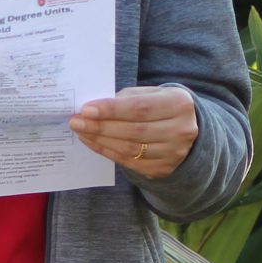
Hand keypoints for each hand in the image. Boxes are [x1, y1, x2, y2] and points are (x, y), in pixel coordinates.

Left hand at [71, 86, 197, 181]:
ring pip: (130, 148)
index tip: (86, 109)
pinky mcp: (163, 169)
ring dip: (101, 140)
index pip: (140, 108)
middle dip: (101, 126)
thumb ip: (125, 99)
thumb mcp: (150, 94)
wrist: (184, 129)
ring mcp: (173, 153)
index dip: (111, 110)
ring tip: (81, 131)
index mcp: (178, 104)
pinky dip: (108, 152)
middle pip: (133, 130)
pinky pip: (129, 162)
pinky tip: (93, 142)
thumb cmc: (160, 106)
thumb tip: (92, 108)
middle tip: (76, 121)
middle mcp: (181, 130)